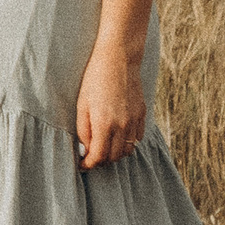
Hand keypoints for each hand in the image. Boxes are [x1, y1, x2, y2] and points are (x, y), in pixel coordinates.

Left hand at [75, 42, 145, 168]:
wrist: (119, 59)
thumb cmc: (95, 79)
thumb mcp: (82, 104)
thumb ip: (83, 131)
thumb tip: (85, 150)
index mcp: (104, 124)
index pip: (98, 157)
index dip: (88, 165)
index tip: (82, 165)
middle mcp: (122, 126)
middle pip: (114, 157)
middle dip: (101, 161)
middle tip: (90, 157)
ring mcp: (134, 121)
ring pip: (127, 151)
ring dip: (115, 154)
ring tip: (103, 147)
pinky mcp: (142, 115)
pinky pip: (137, 138)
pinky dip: (127, 143)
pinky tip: (117, 136)